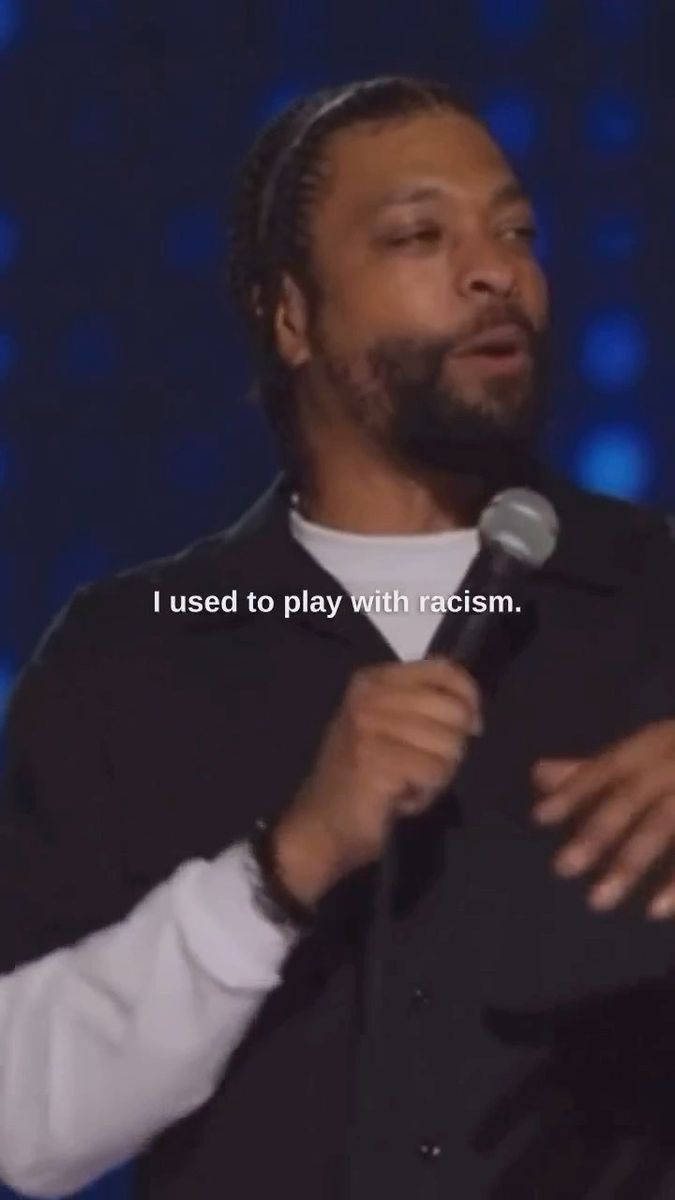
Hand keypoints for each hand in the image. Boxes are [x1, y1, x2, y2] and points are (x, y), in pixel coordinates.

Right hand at [272, 657, 481, 905]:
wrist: (319, 828)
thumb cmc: (360, 779)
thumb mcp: (388, 726)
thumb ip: (423, 706)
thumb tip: (471, 710)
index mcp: (373, 680)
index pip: (444, 670)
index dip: (468, 697)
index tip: (470, 726)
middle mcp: (369, 697)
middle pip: (453, 712)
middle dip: (450, 747)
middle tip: (421, 767)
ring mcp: (369, 728)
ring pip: (449, 746)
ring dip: (437, 774)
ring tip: (406, 783)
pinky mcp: (376, 762)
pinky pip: (434, 773)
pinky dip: (426, 793)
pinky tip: (400, 798)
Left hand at [531, 720, 674, 917]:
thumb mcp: (647, 754)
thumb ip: (594, 771)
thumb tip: (537, 774)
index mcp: (656, 744)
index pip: (608, 766)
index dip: (575, 790)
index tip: (539, 818)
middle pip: (634, 796)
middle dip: (596, 831)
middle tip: (561, 868)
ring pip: (664, 825)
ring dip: (630, 863)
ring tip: (597, 901)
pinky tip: (654, 911)